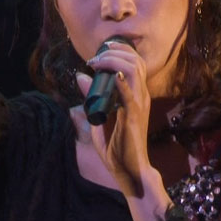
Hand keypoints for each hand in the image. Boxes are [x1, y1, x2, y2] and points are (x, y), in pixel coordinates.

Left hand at [75, 39, 152, 195]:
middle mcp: (141, 95)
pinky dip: (122, 82)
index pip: (134, 61)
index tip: (99, 52)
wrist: (129, 169)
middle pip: (135, 61)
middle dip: (114, 51)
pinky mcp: (134, 116)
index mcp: (136, 94)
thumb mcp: (99, 116)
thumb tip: (80, 76)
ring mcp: (139, 105)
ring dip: (113, 61)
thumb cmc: (116, 146)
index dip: (118, 50)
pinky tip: (112, 75)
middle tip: (94, 57)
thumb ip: (91, 96)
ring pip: (133, 71)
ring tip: (97, 63)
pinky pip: (130, 95)